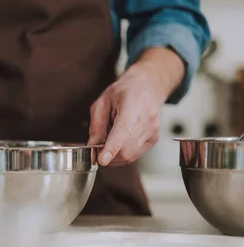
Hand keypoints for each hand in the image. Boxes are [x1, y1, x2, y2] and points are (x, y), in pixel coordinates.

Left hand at [88, 48, 184, 165]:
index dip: (111, 148)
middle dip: (107, 154)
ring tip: (112, 137)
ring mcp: (153, 131)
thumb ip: (96, 126)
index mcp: (132, 107)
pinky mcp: (155, 139)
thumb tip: (92, 148)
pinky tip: (121, 140)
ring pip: (130, 156)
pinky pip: (135, 155)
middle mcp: (147, 120)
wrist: (148, 86)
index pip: (122, 132)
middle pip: (125, 150)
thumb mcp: (103, 102)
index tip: (102, 160)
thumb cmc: (125, 92)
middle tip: (98, 146)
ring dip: (115, 155)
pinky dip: (123, 153)